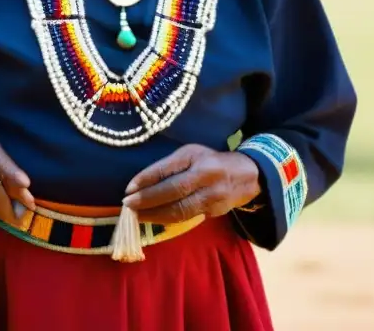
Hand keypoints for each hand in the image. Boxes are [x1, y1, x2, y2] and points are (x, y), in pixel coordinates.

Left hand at [122, 145, 260, 224]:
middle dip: (147, 201)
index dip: (146, 180)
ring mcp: (211, 197)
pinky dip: (167, 219)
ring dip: (154, 215)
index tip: (127, 189)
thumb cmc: (210, 161)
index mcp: (197, 159)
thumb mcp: (190, 155)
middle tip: (127, 206)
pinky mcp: (213, 213)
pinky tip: (153, 219)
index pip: (168, 170)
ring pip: (179, 210)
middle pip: (173, 192)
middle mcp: (206, 177)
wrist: (246, 176)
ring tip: (136, 216)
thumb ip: (168, 167)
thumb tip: (140, 184)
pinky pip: (186, 218)